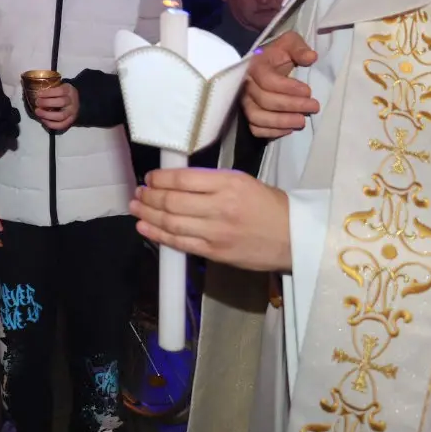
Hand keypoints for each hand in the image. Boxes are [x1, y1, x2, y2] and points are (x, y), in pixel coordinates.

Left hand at [31, 83, 79, 131]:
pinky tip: (43, 120)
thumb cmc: (63, 94)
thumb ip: (51, 89)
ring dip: (47, 115)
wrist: (77, 101)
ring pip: (61, 116)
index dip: (48, 93)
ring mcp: (72, 112)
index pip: (60, 91)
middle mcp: (72, 102)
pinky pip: (61, 125)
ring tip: (38, 112)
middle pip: (61, 102)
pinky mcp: (70, 121)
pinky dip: (51, 124)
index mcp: (69, 91)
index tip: (38, 94)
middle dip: (46, 103)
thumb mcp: (60, 86)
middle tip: (37, 102)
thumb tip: (36, 93)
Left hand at [130, 168, 290, 271]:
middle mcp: (220, 206)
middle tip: (138, 193)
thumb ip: (211, 181)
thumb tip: (176, 182)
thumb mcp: (243, 182)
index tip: (150, 178)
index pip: (183, 179)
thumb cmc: (268, 206)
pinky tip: (145, 229)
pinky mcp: (215, 253)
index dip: (160, 178)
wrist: (294, 237)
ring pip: (171, 223)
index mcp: (228, 183)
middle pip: (172, 201)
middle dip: (149, 197)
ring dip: (148, 215)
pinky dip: (159, 236)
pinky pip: (180, 243)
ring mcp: (216, 232)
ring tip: (136, 209)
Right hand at [243, 32, 319, 138]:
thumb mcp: (289, 44)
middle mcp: (245, 85)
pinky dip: (272, 132)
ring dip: (281, 121)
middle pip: (264, 100)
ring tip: (302, 121)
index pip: (267, 80)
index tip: (308, 91)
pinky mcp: (246, 115)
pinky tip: (290, 128)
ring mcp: (244, 102)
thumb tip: (311, 57)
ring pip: (257, 117)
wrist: (265, 65)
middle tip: (314, 107)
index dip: (288, 88)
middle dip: (291, 105)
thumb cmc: (278, 55)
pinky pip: (255, 128)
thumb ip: (299, 48)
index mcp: (255, 66)